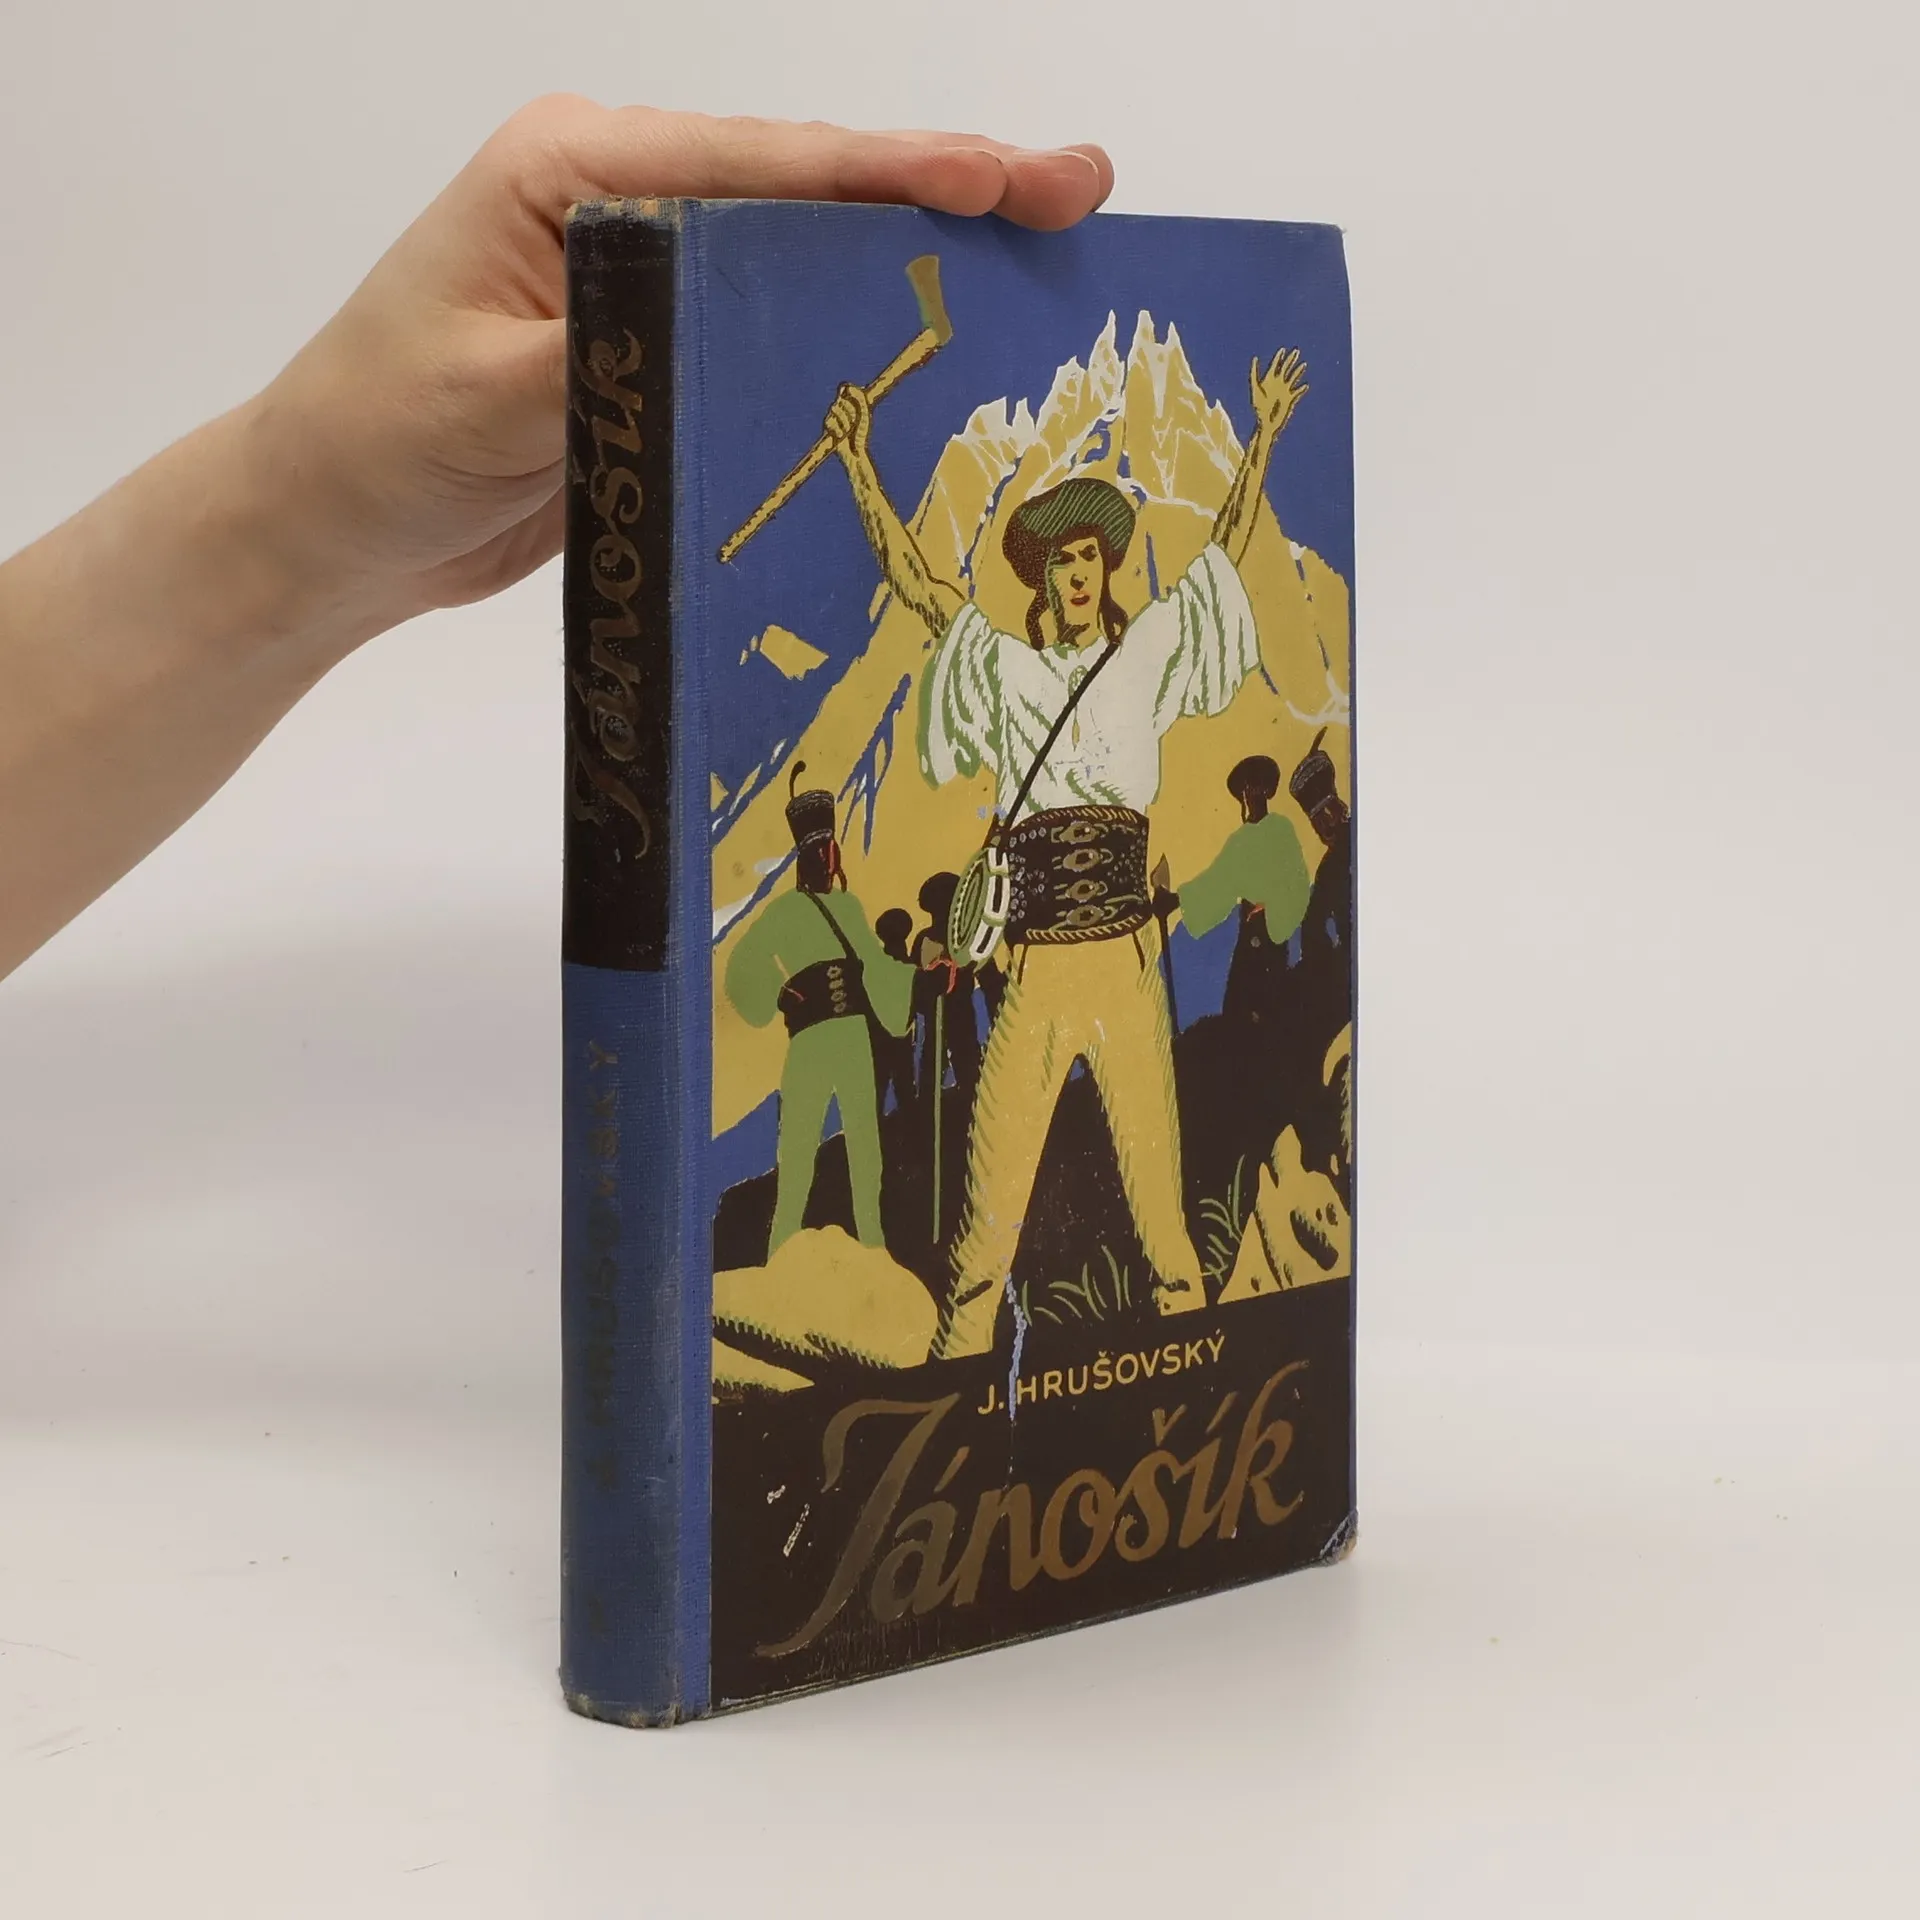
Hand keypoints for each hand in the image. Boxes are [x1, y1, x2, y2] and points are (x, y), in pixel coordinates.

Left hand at [250, 98, 1113, 644]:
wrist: (331, 526)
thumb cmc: (375, 440)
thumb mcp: (484, 394)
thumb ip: (608, 347)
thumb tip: (717, 317)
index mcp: (573, 172)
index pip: (759, 164)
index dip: (891, 172)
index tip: (1001, 179)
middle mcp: (620, 204)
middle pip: (805, 191)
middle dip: (942, 192)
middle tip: (1072, 196)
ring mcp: (646, 278)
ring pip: (804, 258)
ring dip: (918, 261)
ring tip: (1039, 261)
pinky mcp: (659, 353)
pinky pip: (776, 336)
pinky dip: (860, 339)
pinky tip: (939, 355)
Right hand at [825, 383, 873, 462]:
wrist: (856, 451)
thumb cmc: (861, 433)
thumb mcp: (863, 414)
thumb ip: (859, 399)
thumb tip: (848, 387)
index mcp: (850, 402)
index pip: (845, 388)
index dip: (847, 389)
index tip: (853, 395)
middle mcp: (840, 407)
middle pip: (840, 399)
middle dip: (850, 410)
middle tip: (855, 421)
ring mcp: (832, 416)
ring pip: (835, 409)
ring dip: (845, 420)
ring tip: (849, 430)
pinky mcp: (827, 426)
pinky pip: (830, 421)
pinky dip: (838, 429)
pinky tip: (841, 436)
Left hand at [1249, 347, 1309, 439]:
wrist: (1265, 422)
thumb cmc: (1258, 407)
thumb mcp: (1255, 388)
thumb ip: (1254, 374)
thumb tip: (1254, 358)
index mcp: (1269, 381)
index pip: (1275, 366)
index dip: (1278, 357)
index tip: (1282, 349)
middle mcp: (1277, 384)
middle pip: (1285, 369)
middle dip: (1290, 360)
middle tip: (1295, 350)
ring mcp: (1284, 391)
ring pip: (1293, 378)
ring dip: (1298, 372)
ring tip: (1303, 364)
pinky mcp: (1290, 399)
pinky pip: (1297, 393)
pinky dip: (1301, 389)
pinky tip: (1305, 386)